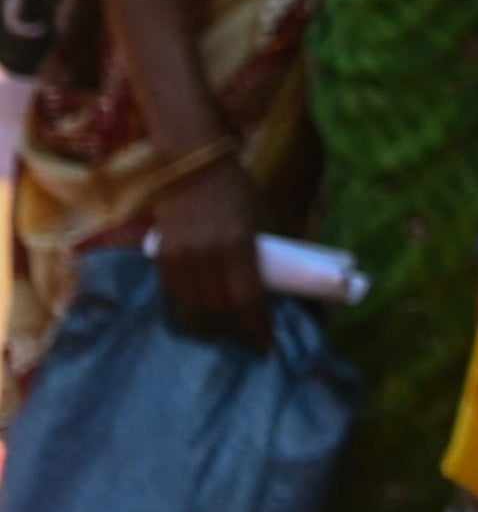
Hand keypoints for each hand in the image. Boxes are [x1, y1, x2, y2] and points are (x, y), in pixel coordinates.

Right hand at [148, 157, 266, 341]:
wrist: (193, 165)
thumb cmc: (238, 193)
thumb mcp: (263, 222)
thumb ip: (267, 254)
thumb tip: (283, 287)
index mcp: (238, 245)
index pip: (247, 299)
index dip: (256, 327)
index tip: (265, 346)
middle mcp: (207, 253)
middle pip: (220, 306)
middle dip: (237, 325)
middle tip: (249, 335)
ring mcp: (180, 253)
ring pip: (195, 302)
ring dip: (212, 318)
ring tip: (227, 325)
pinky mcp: (160, 253)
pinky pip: (174, 290)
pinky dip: (189, 302)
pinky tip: (201, 307)